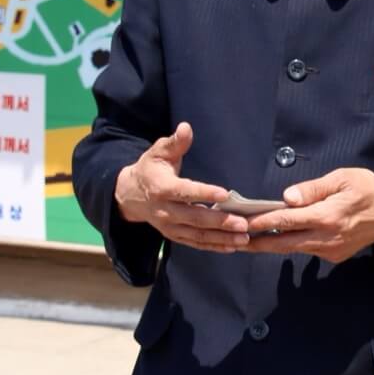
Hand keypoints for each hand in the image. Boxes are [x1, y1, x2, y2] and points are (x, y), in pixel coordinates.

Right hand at [113, 122, 246, 253]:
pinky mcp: (174, 235)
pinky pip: (195, 243)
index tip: (225, 193)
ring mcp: (169, 226)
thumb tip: (185, 127)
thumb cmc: (150, 169)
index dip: (204, 193)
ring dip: (221, 238)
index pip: (185, 191)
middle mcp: (165, 210)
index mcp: (162, 188)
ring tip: (244, 237)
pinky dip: (214, 246)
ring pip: (197, 235)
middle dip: (220, 221)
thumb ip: (175, 142)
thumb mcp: (158, 152)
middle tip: (243, 223)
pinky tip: (232, 246)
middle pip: (194, 218)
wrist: (129, 195)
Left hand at [244, 169, 373, 264]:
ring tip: (249, 240)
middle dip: (257, 243)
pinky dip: (292, 244)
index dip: (263, 222)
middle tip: (234, 241)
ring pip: (293, 249)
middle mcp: (325, 237)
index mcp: (326, 216)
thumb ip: (314, 189)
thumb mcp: (344, 178)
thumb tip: (287, 197)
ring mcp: (329, 250)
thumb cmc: (370, 190)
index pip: (286, 220)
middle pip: (283, 243)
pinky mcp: (334, 256)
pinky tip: (281, 237)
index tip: (243, 222)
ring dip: (271, 245)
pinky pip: (307, 250)